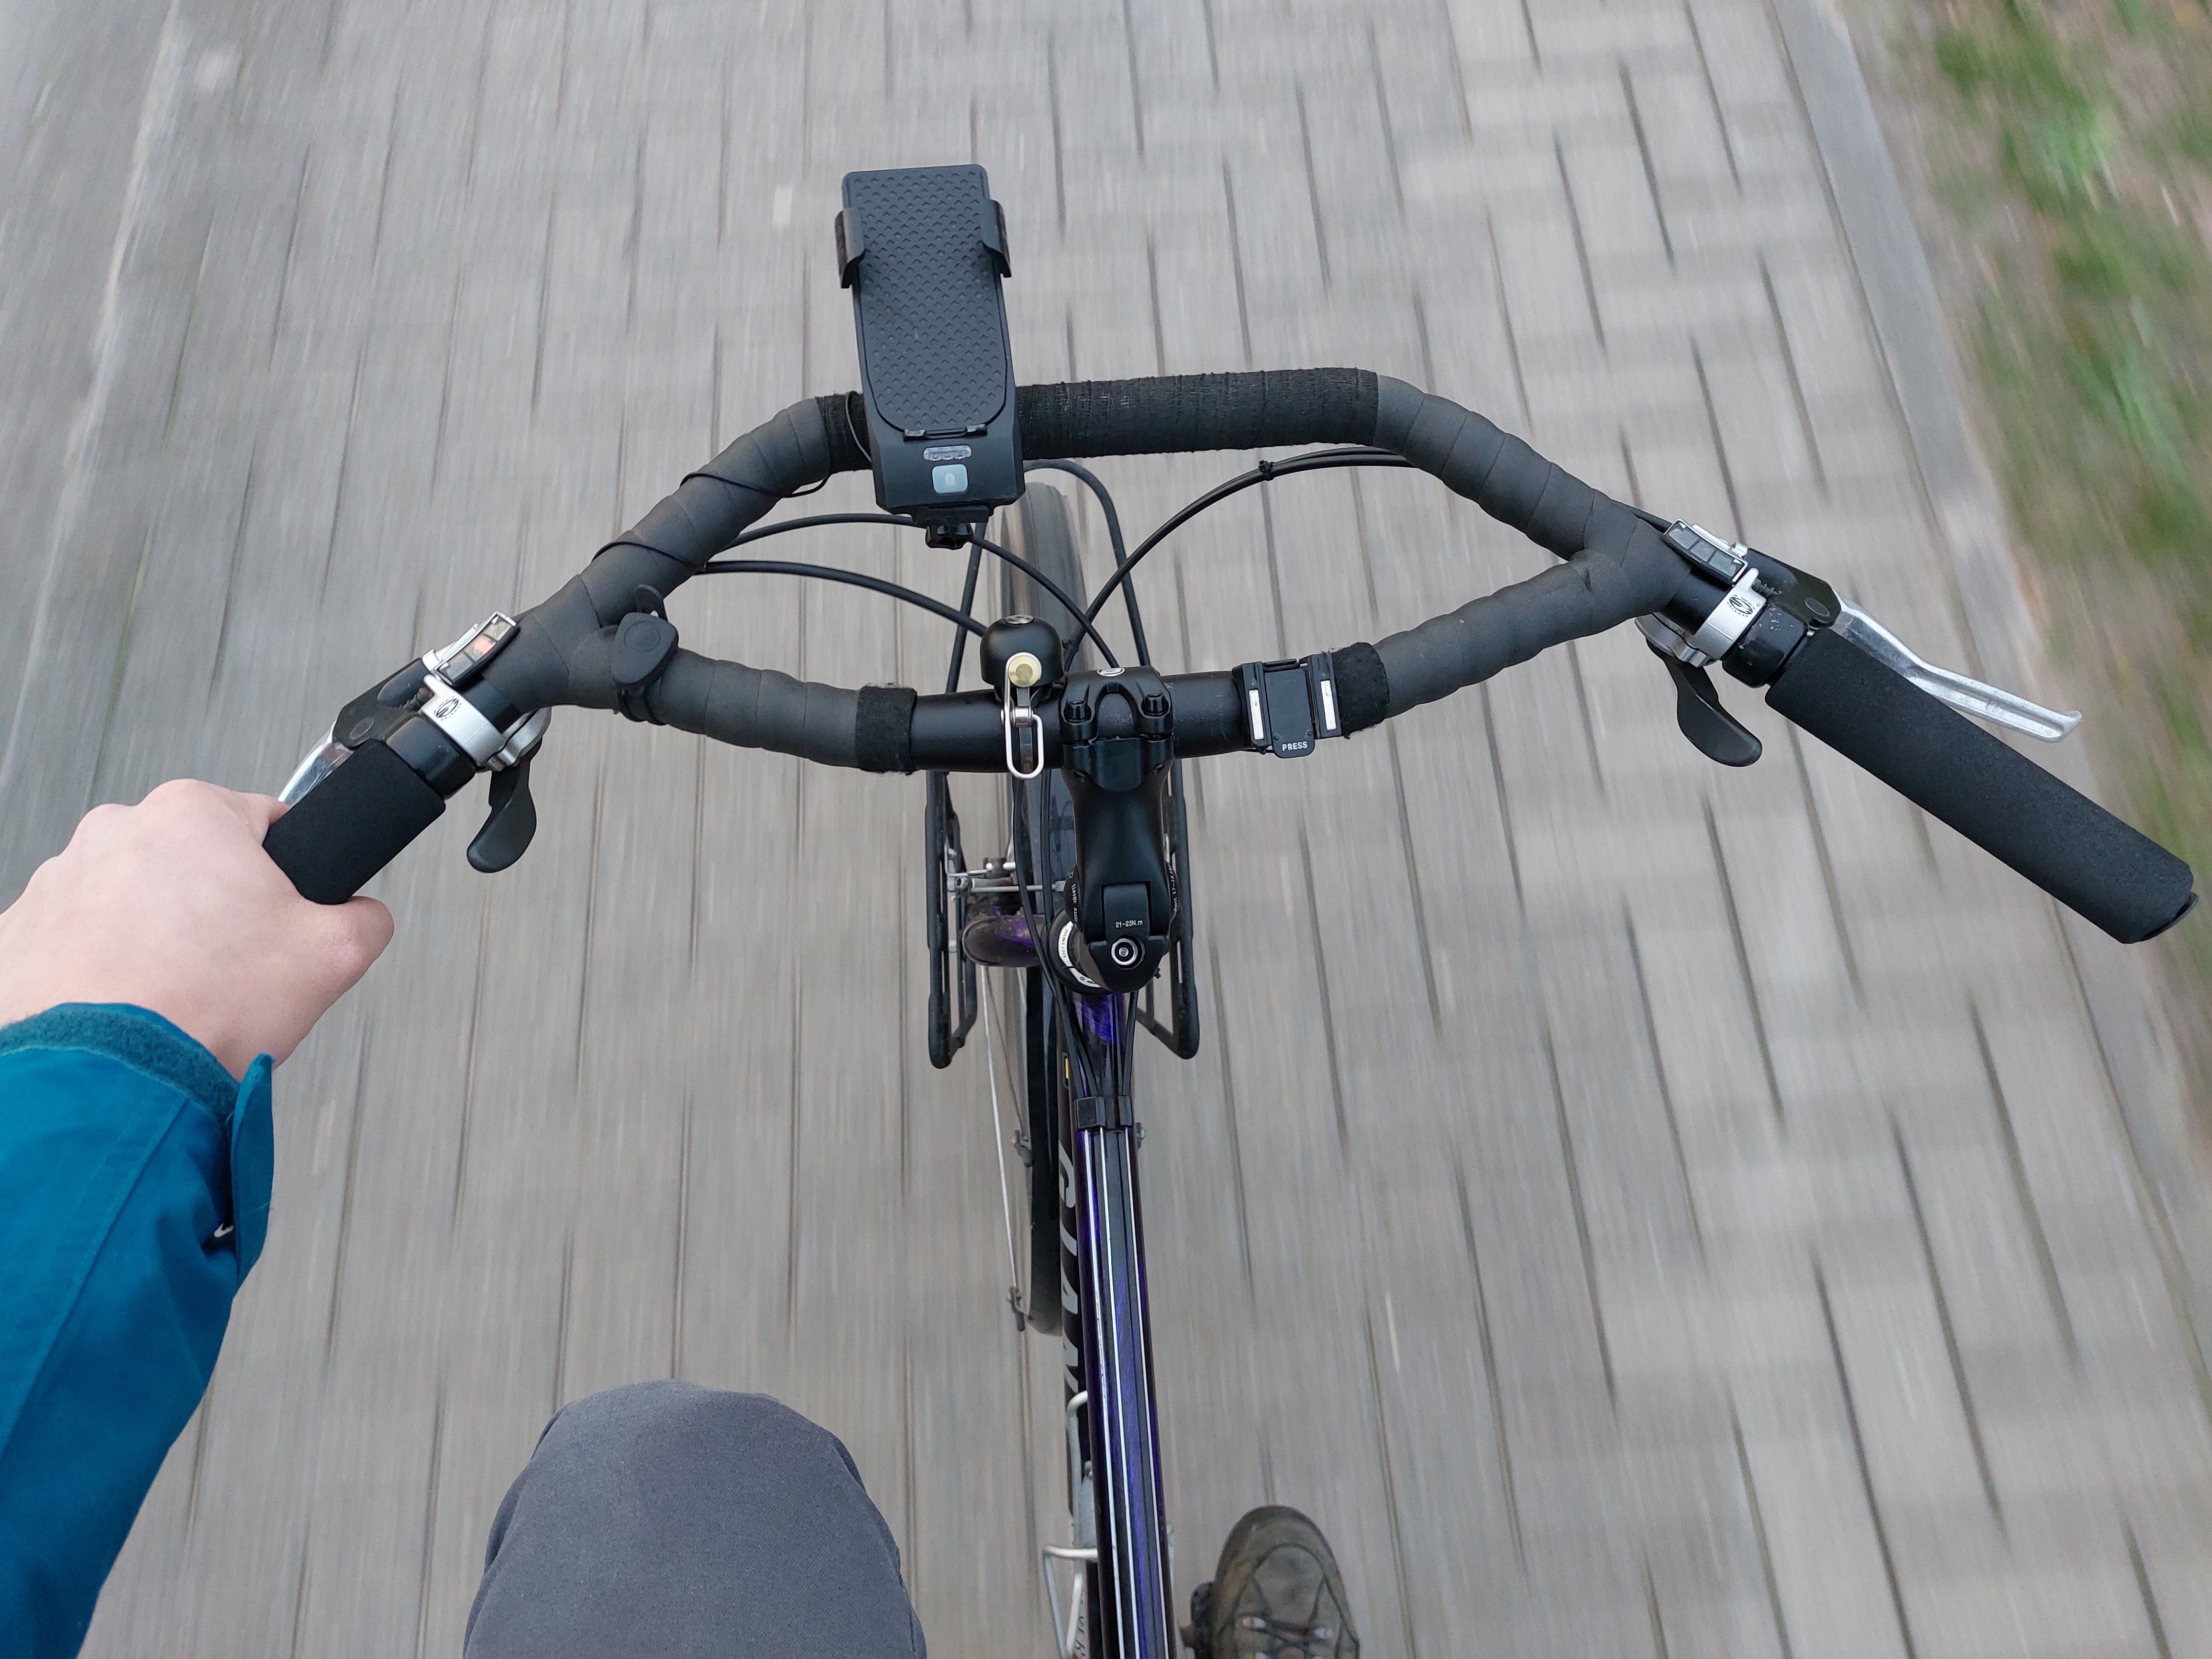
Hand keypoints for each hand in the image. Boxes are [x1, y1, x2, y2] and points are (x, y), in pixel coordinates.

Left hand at [0, 780, 392, 1076]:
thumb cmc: (204, 1009)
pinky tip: (130, 1005)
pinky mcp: (18, 937)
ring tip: (180, 993)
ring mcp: (56, 884)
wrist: (114, 1081)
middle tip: (234, 966)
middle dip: (214, 908)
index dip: (285, 878)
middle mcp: (114, 833)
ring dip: (155, 938)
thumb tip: (363, 915)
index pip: (264, 822)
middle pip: (192, 863)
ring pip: (130, 903)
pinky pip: (77, 944)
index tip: (278, 920)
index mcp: (192, 814)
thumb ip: (367, 917)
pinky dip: (103, 971)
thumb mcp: (336, 955)